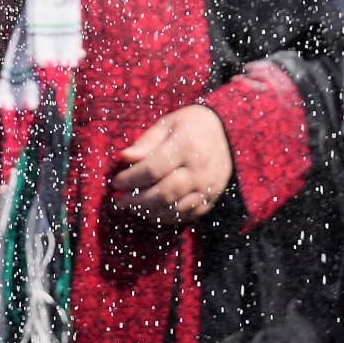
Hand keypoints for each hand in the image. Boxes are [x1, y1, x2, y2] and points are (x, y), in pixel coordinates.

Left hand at [110, 104, 230, 224]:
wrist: (228, 132)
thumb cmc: (191, 125)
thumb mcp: (168, 124)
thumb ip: (146, 142)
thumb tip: (122, 157)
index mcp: (187, 145)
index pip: (153, 168)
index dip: (131, 178)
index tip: (115, 183)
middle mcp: (200, 169)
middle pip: (164, 193)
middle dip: (137, 200)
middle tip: (120, 201)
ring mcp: (209, 187)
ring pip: (175, 209)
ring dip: (149, 212)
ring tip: (133, 207)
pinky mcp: (212, 198)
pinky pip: (187, 215)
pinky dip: (167, 217)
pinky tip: (152, 212)